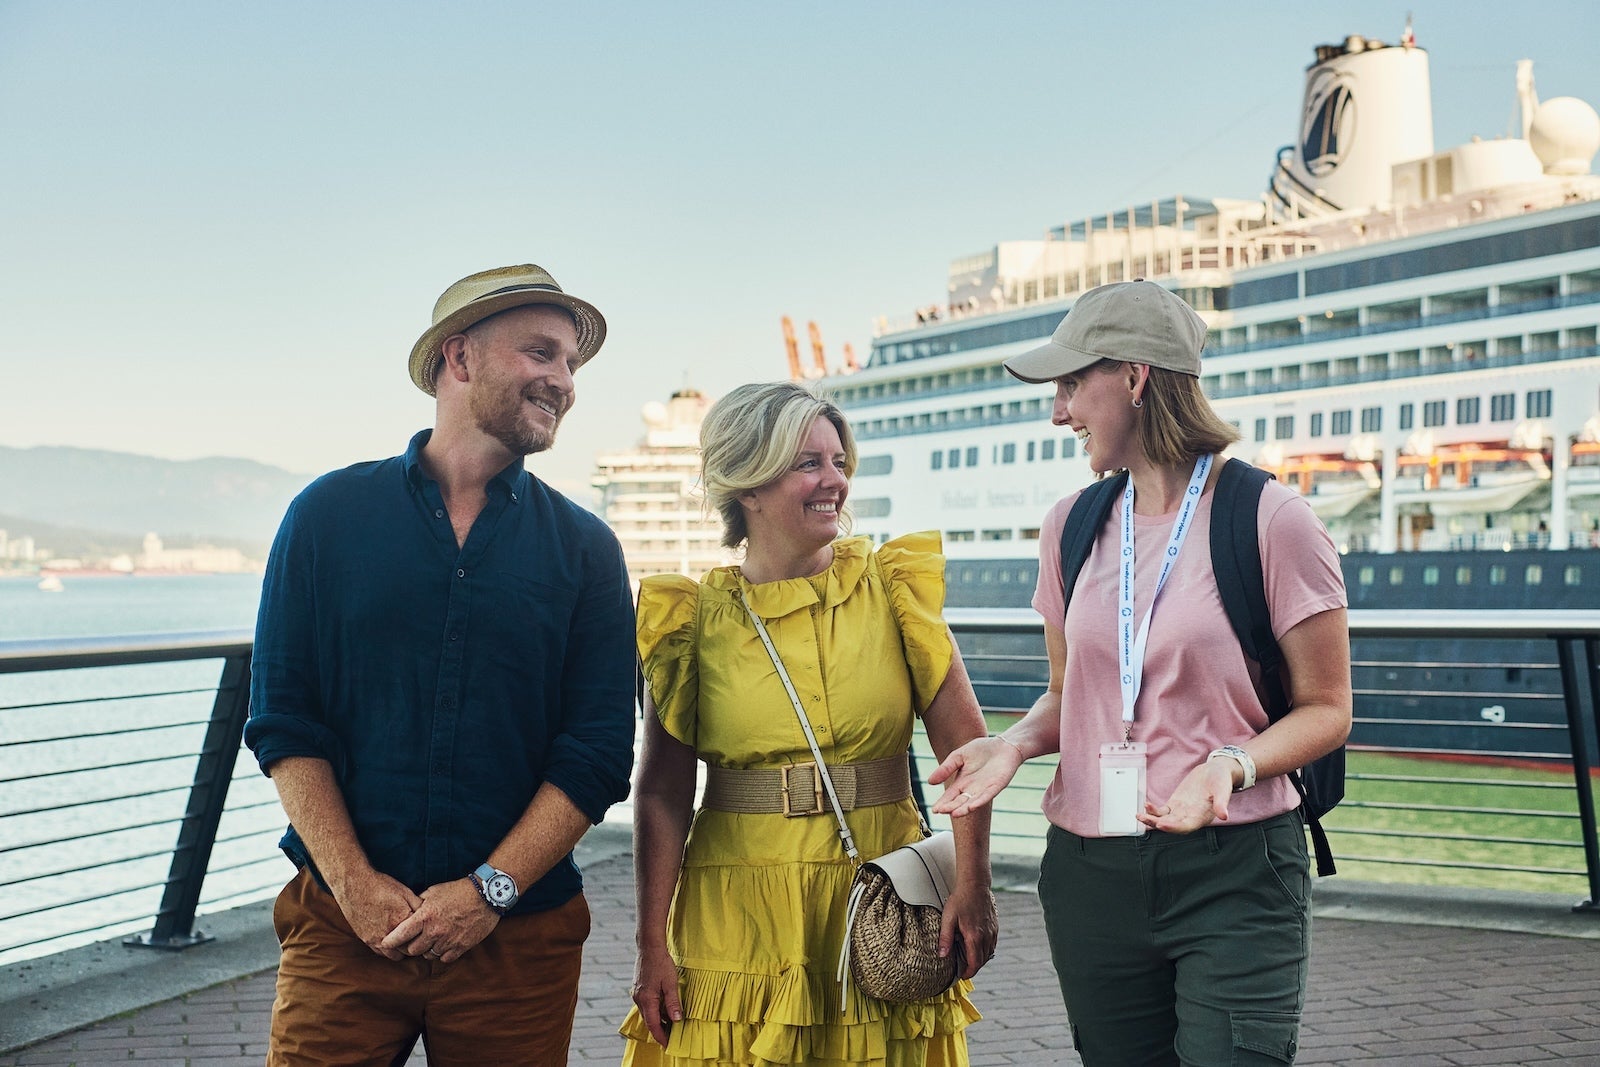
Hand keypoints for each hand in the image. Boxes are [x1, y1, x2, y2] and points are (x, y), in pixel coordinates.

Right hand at [327, 867, 421, 959]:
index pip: (419, 939)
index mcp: (402, 921)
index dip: (423, 937)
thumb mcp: (405, 892)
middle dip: (412, 945)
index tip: (424, 933)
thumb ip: (419, 907)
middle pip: (407, 951)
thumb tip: (430, 916)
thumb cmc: (381, 886)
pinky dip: (386, 948)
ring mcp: (376, 939)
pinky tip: (389, 937)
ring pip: (393, 955)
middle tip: (415, 937)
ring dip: (399, 949)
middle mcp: (389, 934)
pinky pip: (380, 952)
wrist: (354, 885)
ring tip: (402, 939)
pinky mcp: (366, 940)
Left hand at [378, 877, 499, 963]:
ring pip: (428, 956)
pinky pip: (444, 959)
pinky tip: (445, 944)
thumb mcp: (434, 891)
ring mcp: (448, 941)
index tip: (384, 944)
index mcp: (425, 916)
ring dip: (428, 950)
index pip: (400, 935)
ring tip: (433, 939)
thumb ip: (418, 903)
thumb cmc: (458, 890)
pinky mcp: (461, 947)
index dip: (389, 942)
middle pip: (412, 950)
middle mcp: (434, 931)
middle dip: (411, 946)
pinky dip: (443, 953)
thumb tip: (407, 911)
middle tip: (415, 940)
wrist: (486, 894)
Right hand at [630, 945, 682, 1046]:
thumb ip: (673, 1002)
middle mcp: (639, 999)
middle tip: (672, 1037)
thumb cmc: (660, 963)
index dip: (661, 1036)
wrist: (649, 947)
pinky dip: (655, 1011)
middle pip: (649, 1021)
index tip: (669, 1044)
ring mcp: (637, 994)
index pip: (653, 1025)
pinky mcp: (639, 989)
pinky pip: (647, 1005)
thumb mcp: (670, 983)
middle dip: (660, 1031)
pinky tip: (664, 1009)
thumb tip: (677, 1019)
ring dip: (658, 1020)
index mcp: (646, 1000)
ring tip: (671, 1024)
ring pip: (648, 1013)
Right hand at [928, 736, 1022, 816]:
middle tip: (940, 811)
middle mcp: (972, 789)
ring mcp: (984, 789)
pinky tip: (972, 807)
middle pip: (959, 801)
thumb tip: (929, 781)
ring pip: (972, 802)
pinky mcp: (996, 786)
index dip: (943, 803)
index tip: (934, 810)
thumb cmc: (982, 749)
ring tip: (954, 814)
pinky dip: (979, 801)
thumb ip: (946, 768)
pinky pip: (987, 796)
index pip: (950, 796)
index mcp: (962, 782)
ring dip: (964, 808)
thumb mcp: (958, 756)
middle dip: (950, 807)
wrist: (1003, 745)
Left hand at [939, 883, 997, 979]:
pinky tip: (978, 947)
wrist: (975, 885)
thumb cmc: (960, 900)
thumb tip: (942, 955)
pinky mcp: (995, 926)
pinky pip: (992, 944)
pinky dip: (986, 950)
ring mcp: (992, 931)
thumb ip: (945, 938)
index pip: (975, 963)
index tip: (963, 976)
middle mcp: (986, 936)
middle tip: (964, 970)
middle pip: (982, 960)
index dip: (969, 973)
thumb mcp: (948, 918)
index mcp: (974, 937)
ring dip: (980, 959)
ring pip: (989, 953)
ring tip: (969, 959)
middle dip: (974, 968)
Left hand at [1136, 758, 1234, 833]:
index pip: (1186, 826)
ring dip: (1152, 819)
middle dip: (1157, 824)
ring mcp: (1181, 811)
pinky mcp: (1175, 804)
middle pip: (1172, 825)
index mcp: (1202, 817)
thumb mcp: (1223, 789)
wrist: (1215, 771)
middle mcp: (1191, 817)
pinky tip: (1145, 806)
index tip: (1161, 824)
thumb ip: (1221, 802)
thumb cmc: (1221, 780)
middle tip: (1144, 818)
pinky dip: (1153, 810)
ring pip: (1164, 819)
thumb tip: (1224, 816)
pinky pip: (1162, 811)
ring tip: (1139, 816)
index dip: (1174, 827)